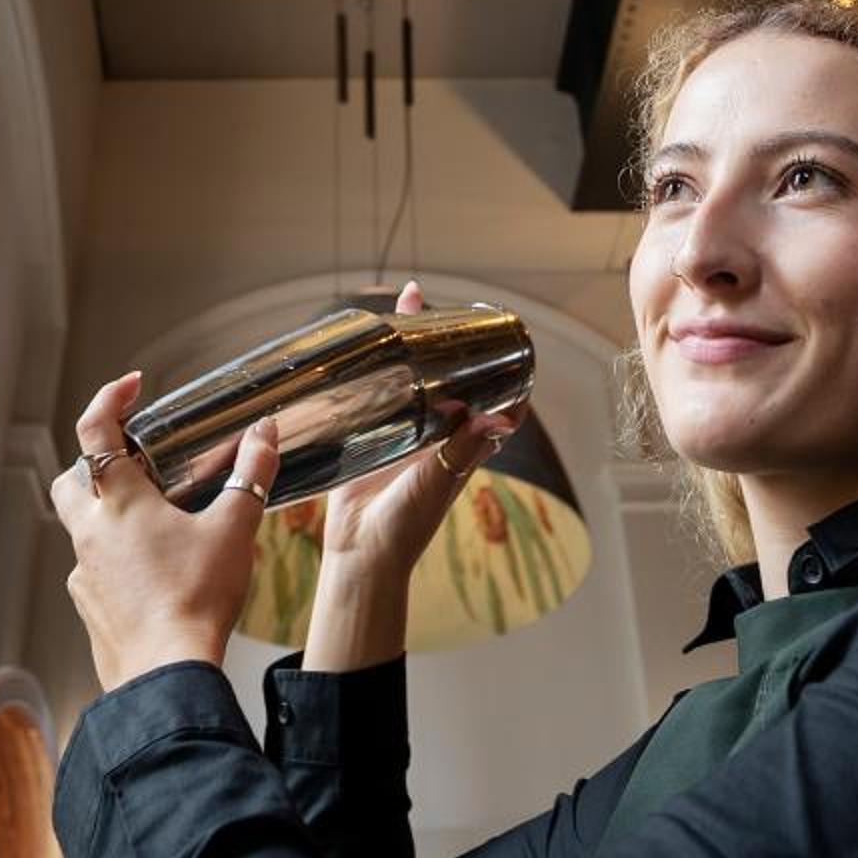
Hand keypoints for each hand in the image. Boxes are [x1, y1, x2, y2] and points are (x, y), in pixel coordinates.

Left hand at [50, 371, 280, 692]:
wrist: (166, 674)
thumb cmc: (197, 599)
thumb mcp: (235, 529)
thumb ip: (251, 475)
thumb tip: (265, 434)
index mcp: (119, 502)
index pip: (94, 429)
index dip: (109, 398)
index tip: (131, 386)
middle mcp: (90, 533)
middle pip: (72, 478)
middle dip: (95, 459)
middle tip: (134, 459)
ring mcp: (84, 573)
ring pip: (81, 527)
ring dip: (107, 513)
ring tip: (154, 519)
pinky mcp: (89, 607)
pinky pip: (93, 569)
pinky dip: (114, 558)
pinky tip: (151, 572)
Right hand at [302, 280, 523, 670]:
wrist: (361, 555)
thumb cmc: (407, 525)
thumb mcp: (439, 481)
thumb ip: (464, 449)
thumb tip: (502, 418)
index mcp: (457, 445)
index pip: (485, 398)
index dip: (493, 367)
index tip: (494, 331)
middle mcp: (431, 437)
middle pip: (441, 380)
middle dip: (436, 345)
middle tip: (427, 303)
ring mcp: (398, 438)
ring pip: (405, 383)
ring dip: (402, 352)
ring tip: (395, 311)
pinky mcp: (367, 442)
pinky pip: (369, 401)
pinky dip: (366, 375)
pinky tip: (356, 352)